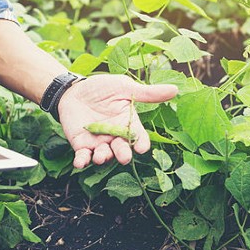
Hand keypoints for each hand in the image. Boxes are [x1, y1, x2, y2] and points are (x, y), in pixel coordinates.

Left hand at [57, 75, 177, 167]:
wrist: (73, 91)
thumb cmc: (101, 88)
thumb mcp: (123, 87)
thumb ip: (146, 93)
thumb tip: (175, 89)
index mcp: (128, 123)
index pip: (138, 136)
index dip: (141, 143)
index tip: (142, 148)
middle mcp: (115, 136)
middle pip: (122, 149)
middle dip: (123, 154)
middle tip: (124, 157)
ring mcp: (98, 142)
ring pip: (104, 155)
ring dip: (103, 158)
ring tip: (101, 156)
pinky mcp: (82, 145)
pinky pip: (83, 157)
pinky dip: (82, 161)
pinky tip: (80, 162)